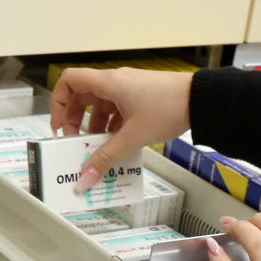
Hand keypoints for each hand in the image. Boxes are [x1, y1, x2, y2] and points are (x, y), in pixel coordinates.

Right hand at [50, 68, 193, 192]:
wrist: (202, 100)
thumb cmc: (168, 108)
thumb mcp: (133, 137)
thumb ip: (106, 159)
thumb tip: (84, 180)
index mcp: (109, 83)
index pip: (70, 80)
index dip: (58, 102)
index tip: (59, 127)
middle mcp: (116, 82)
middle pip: (82, 97)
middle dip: (75, 121)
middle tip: (76, 144)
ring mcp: (129, 89)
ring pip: (100, 106)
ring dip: (95, 127)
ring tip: (98, 150)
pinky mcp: (140, 98)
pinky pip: (117, 111)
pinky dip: (112, 127)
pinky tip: (118, 145)